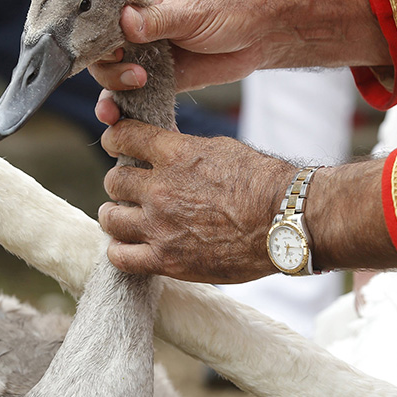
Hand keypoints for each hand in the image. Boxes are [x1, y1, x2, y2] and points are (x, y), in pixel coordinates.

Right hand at [88, 0, 269, 93]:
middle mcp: (132, 13)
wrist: (262, 33)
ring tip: (138, 82)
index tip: (98, 38)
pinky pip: (127, 90)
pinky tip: (115, 115)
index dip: (90, 19)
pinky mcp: (153, 71)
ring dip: (114, 81)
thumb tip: (124, 22)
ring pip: (107, 66)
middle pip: (96, 38)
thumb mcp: (193, 8)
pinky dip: (120, 104)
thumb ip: (156, 18)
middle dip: (105, 57)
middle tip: (127, 63)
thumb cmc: (231, 5)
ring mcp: (141, 44)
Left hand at [98, 119, 295, 281]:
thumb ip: (186, 150)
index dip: (115, 139)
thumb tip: (165, 148)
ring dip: (116, 216)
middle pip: (113, 181)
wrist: (286, 221)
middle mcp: (160, 189)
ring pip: (110, 218)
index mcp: (175, 154)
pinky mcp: (166, 259)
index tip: (116, 144)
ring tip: (126, 219)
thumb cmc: (264, 184)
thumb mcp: (222, 150)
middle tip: (133, 191)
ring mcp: (159, 226)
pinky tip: (130, 246)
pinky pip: (120, 257)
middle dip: (122, 183)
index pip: (124, 137)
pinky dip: (120, 250)